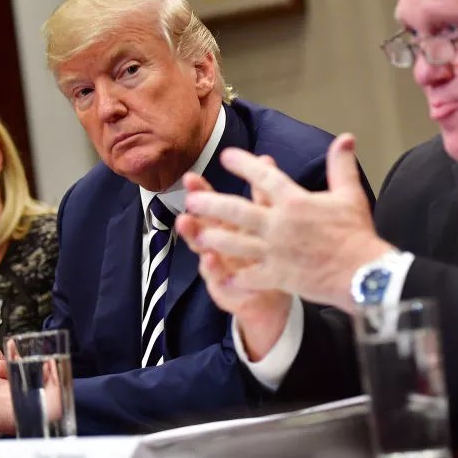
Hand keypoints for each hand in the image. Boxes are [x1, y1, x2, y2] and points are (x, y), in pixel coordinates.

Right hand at [177, 159, 293, 359]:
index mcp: (229, 227)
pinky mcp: (227, 290)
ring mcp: (219, 268)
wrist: (272, 299)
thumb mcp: (267, 223)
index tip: (191, 176)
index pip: (211, 204)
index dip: (201, 191)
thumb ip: (263, 195)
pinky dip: (215, 271)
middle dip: (193, 213)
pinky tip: (211, 260)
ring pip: (204, 251)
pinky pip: (220, 281)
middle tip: (186, 200)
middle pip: (201, 226)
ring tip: (187, 225)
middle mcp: (219, 245)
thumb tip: (265, 159)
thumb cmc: (266, 255)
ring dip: (196, 239)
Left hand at [180, 134, 391, 313]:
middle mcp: (280, 224)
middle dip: (211, 204)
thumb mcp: (350, 194)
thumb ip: (341, 165)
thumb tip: (346, 138)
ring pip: (236, 244)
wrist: (363, 273)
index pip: (264, 177)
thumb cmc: (356, 233)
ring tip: (198, 234)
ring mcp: (276, 252)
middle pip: (237, 211)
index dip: (243, 164)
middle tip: (191, 200)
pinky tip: (223, 274)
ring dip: (215, 238)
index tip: (226, 156)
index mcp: (295, 201)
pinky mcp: (278, 276)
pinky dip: (236, 276)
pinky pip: (251, 276)